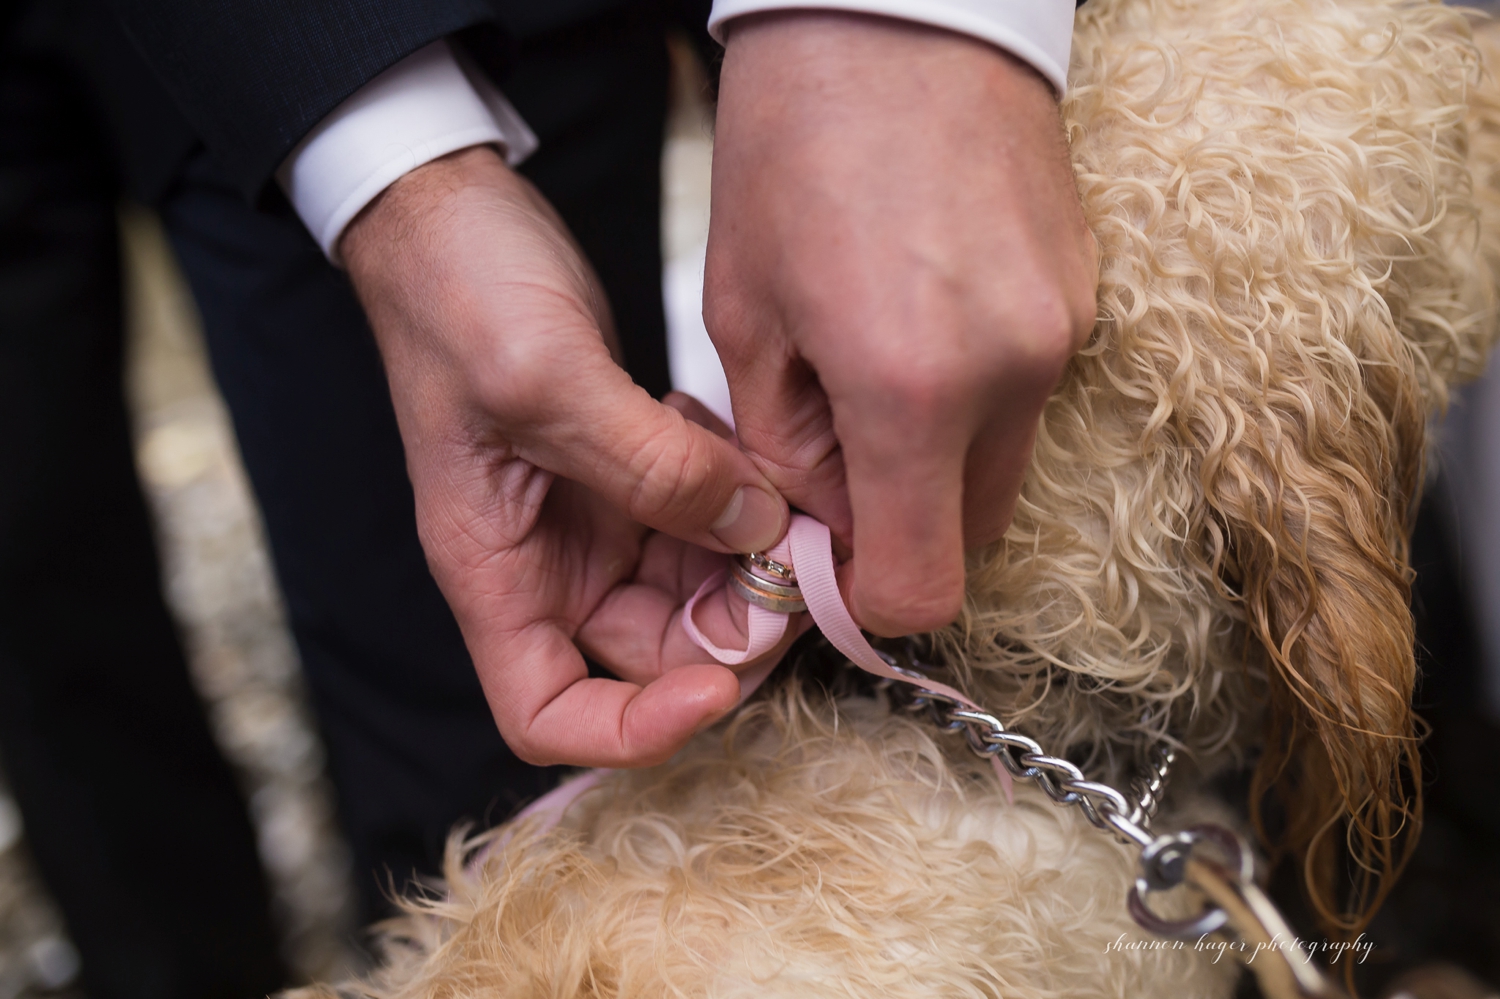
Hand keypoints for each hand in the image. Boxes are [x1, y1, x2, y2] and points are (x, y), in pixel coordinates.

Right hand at [342, 147, 791, 766]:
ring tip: (780, 487)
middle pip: (651, 653)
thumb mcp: (545, 378)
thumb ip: (650, 467)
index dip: (635, 728)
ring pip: (694, 584)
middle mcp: (546, 562)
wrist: (451, 214)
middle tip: (793, 563)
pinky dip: (739, 495)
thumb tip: (755, 532)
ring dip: (748, 553)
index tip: (715, 684)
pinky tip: (744, 443)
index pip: (549, 713)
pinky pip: (704, 516)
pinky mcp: (631, 469)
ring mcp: (593, 518)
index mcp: (494, 571)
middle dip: (728, 624)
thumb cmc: (455, 294)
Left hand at [706, 12, 1097, 635]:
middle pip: (973, 539)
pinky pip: (1026, 397)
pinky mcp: (1083, 300)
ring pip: (1002, 469)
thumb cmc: (795, 145)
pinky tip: (922, 313)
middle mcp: (1011, 378)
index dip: (867, 596)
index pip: (921, 586)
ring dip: (935, 460)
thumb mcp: (743, 309)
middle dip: (900, 524)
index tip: (824, 559)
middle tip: (834, 452)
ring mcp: (1063, 337)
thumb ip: (779, 445)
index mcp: (911, 390)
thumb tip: (815, 521)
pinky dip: (972, 395)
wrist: (901, 10)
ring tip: (872, 365)